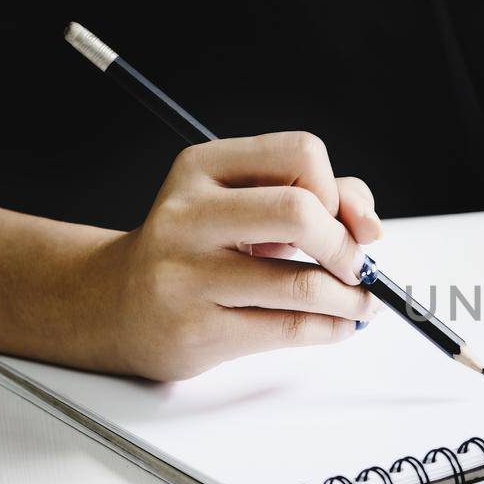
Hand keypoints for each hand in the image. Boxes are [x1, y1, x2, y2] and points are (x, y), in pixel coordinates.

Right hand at [93, 132, 382, 379]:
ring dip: (350, 299)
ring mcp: (187, 275)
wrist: (115, 304)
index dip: (336, 190)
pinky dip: (330, 328)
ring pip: (301, 284)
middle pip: (300, 213)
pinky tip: (337, 325)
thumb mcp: (242, 202)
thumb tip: (368, 226)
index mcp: (202, 167)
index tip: (342, 220)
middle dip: (346, 246)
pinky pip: (288, 329)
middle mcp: (188, 215)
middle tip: (355, 266)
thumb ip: (313, 195)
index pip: (301, 153)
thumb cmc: (196, 248)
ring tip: (358, 303)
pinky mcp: (197, 330)